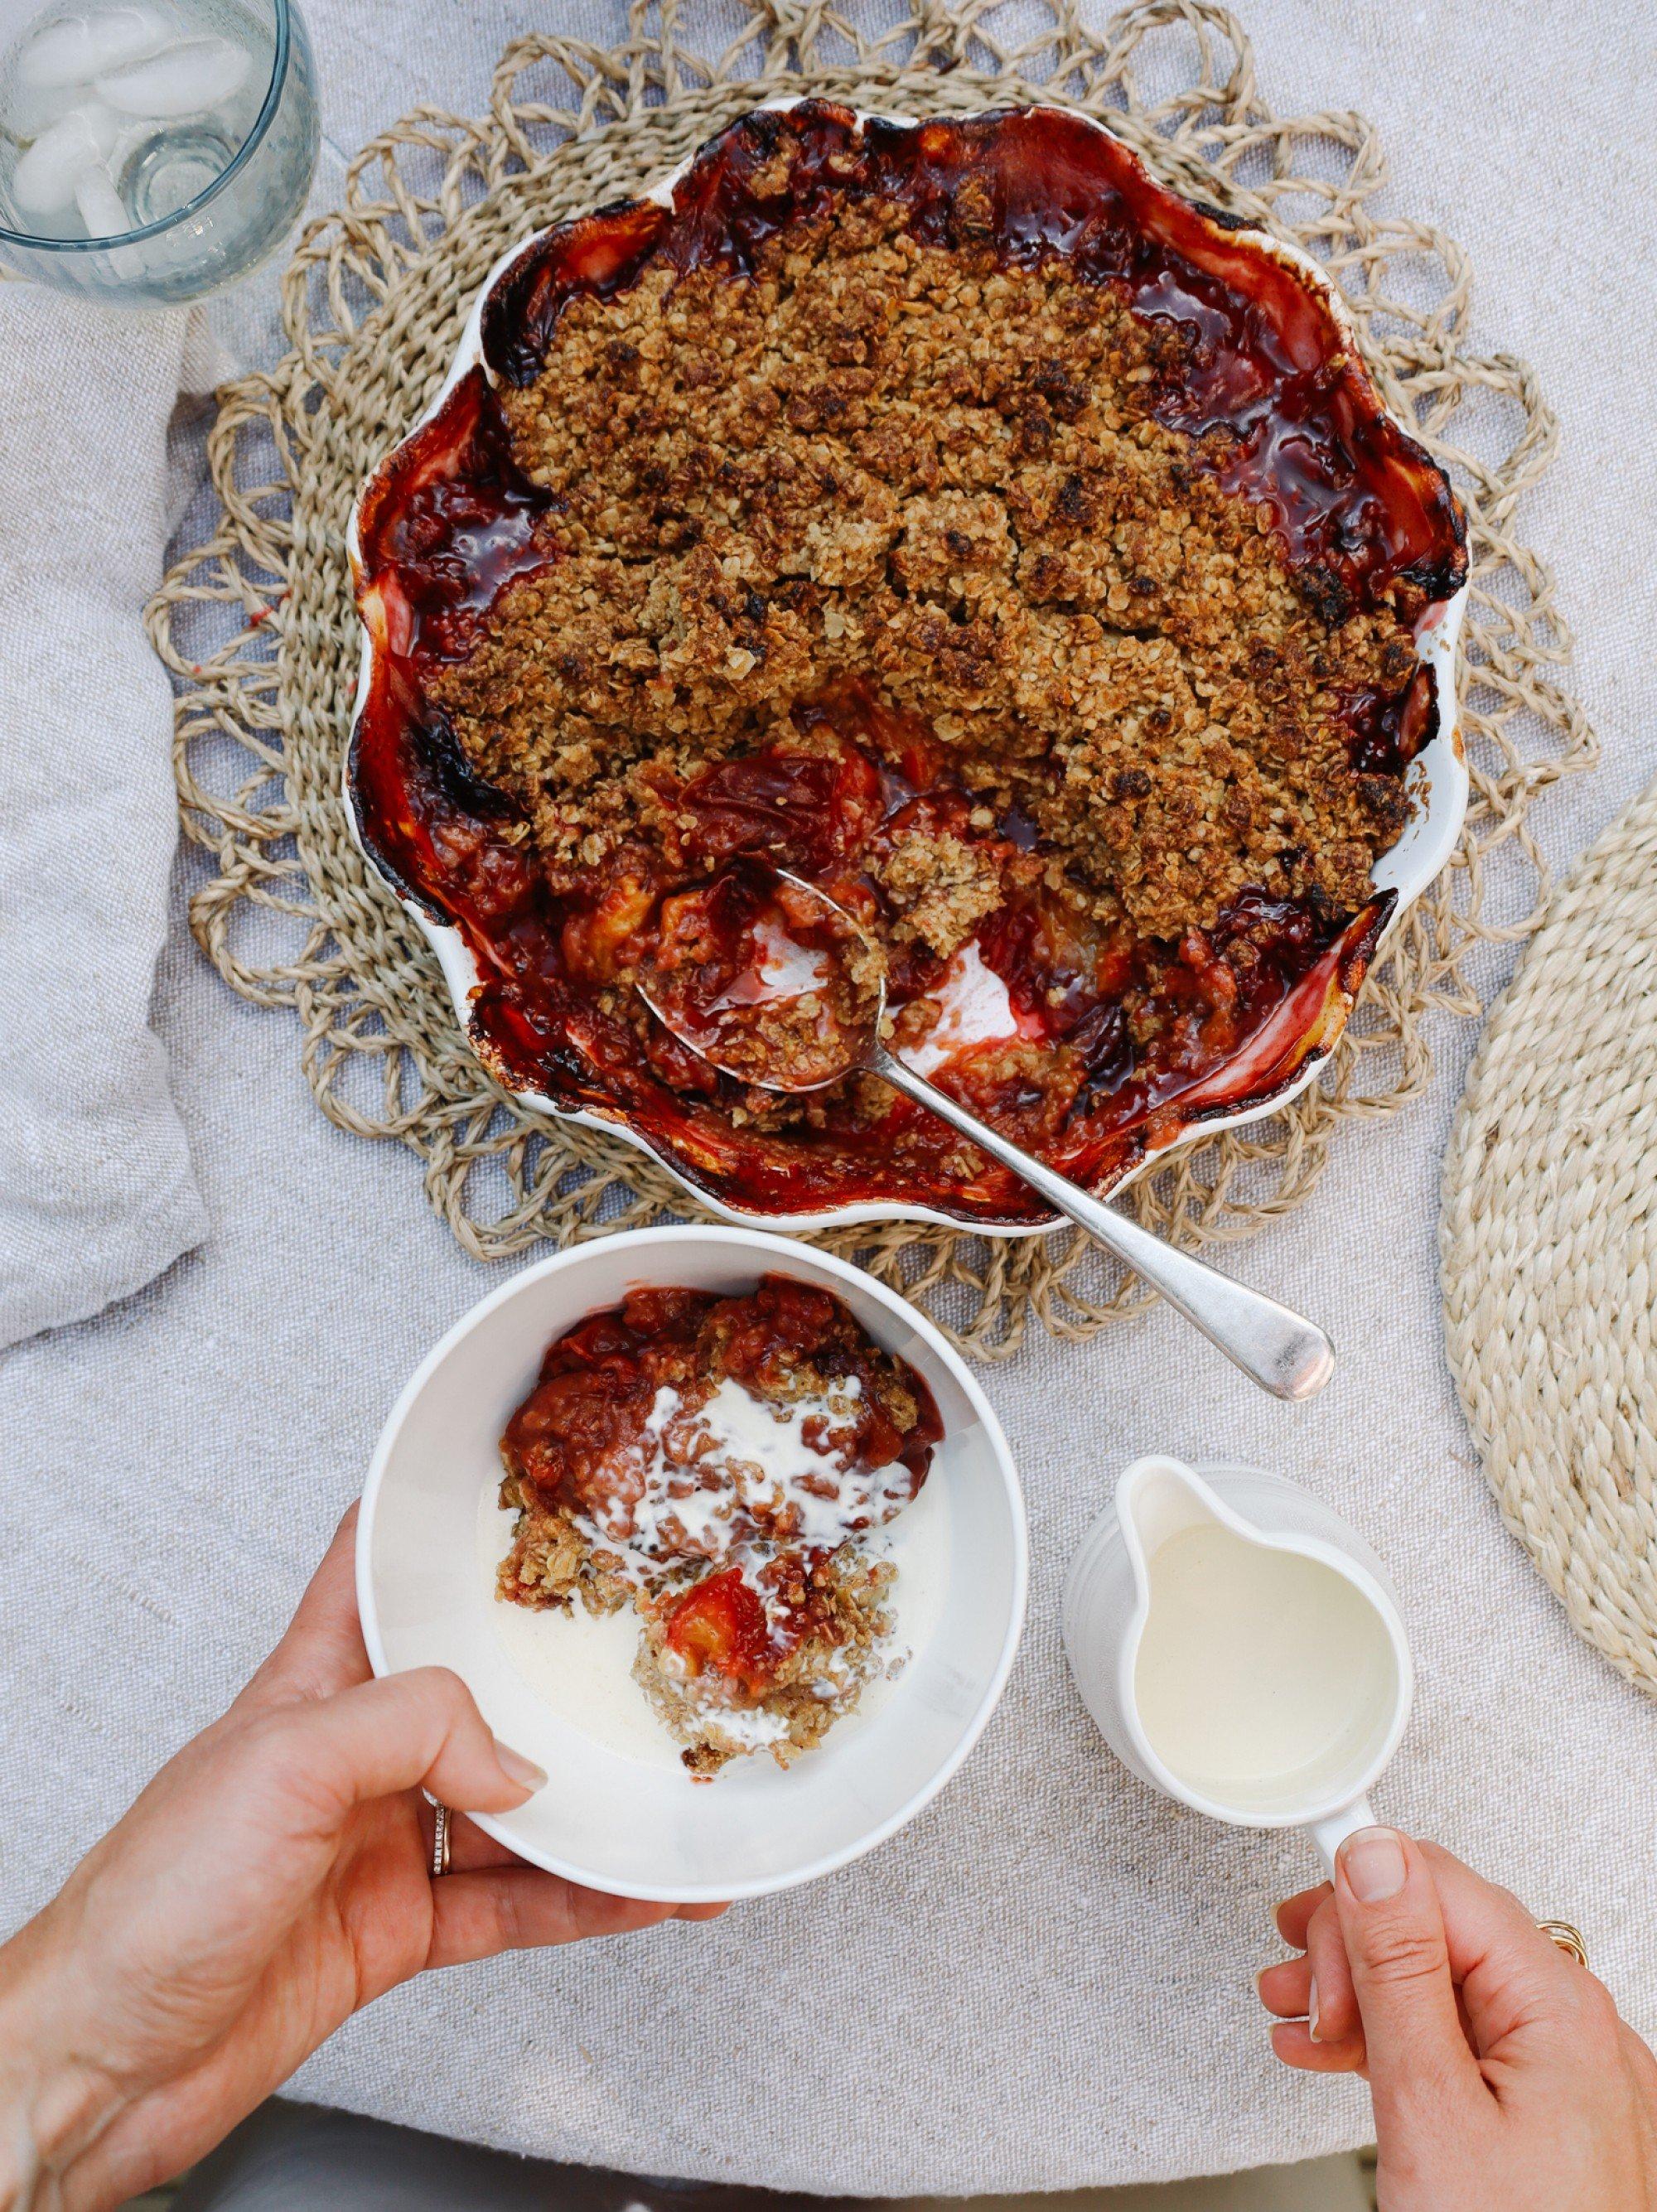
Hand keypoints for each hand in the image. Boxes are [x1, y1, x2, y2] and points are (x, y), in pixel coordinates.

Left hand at [0, 1509, 724, 2209]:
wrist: (103, 2061)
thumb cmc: (148, 1900)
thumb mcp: (283, 1766)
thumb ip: (414, 1730)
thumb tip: (520, 1763)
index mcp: (313, 1684)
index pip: (376, 1573)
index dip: (436, 1523)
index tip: (518, 1487)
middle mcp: (355, 1758)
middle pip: (478, 1697)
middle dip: (558, 1678)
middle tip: (642, 1656)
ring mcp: (381, 1844)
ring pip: (514, 1808)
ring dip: (594, 1807)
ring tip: (674, 1794)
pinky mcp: (400, 1931)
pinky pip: (516, 1905)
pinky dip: (585, 1901)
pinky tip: (641, 1894)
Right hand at [1258, 1827, 1656, 2210]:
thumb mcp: (1430, 2108)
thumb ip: (1400, 1971)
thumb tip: (1373, 1857)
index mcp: (1557, 2006)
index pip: (1439, 1884)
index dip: (1356, 1900)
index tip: (1293, 1928)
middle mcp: (1577, 2028)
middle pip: (1444, 1928)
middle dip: (1351, 1950)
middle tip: (1293, 1996)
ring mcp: (1571, 2076)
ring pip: (1449, 1987)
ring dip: (1363, 1995)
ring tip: (1299, 2026)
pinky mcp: (1553, 2119)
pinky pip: (1469, 2044)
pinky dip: (1398, 2042)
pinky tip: (1344, 2057)